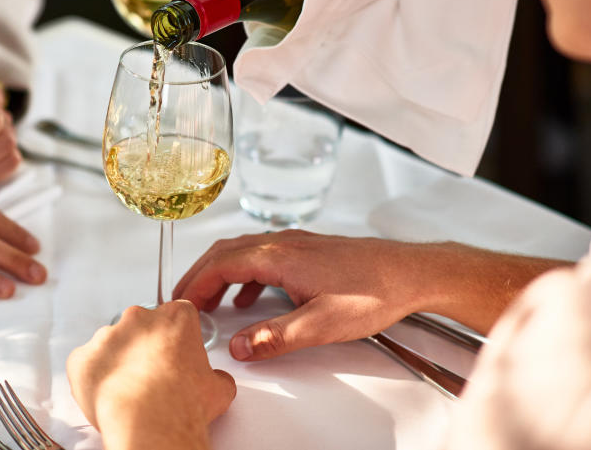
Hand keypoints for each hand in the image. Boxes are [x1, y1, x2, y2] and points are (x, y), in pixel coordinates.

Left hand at [67, 301, 235, 449]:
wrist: (150, 421)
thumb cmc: (183, 402)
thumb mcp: (218, 388)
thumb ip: (216, 375)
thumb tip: (216, 382)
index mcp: (175, 317)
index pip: (176, 316)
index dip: (176, 338)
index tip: (176, 356)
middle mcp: (139, 318)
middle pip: (141, 326)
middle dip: (145, 347)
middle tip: (153, 377)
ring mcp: (107, 335)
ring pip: (112, 345)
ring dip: (119, 362)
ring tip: (130, 391)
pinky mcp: (82, 357)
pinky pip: (86, 364)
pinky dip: (94, 378)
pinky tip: (108, 396)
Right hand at [175, 231, 568, 361]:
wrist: (412, 273)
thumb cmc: (375, 292)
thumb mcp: (323, 324)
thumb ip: (277, 337)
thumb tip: (240, 347)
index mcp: (279, 255)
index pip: (220, 264)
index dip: (194, 283)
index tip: (179, 303)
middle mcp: (284, 242)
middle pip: (225, 252)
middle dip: (199, 276)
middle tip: (183, 301)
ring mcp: (296, 244)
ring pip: (243, 252)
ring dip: (220, 274)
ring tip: (209, 302)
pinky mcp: (308, 251)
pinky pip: (262, 257)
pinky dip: (244, 275)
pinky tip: (250, 297)